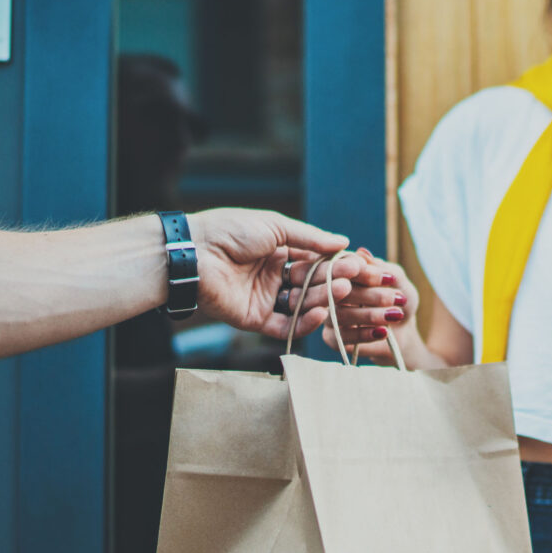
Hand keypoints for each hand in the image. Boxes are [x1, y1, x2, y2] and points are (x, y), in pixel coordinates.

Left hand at [188, 208, 364, 339]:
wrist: (193, 253)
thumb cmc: (229, 231)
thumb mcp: (274, 226)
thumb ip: (309, 237)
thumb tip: (342, 241)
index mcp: (279, 252)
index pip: (314, 261)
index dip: (335, 264)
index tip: (357, 264)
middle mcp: (275, 277)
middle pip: (311, 284)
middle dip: (333, 282)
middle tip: (353, 280)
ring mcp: (267, 300)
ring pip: (302, 305)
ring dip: (323, 300)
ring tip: (341, 293)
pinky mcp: (256, 320)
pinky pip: (286, 326)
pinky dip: (305, 323)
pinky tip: (321, 313)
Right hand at [322, 248, 419, 363]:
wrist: (404, 330)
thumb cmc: (399, 300)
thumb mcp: (399, 282)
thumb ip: (383, 269)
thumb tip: (362, 254)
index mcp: (344, 271)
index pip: (344, 267)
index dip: (365, 273)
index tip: (389, 278)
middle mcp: (330, 290)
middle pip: (339, 291)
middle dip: (370, 295)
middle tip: (396, 298)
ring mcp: (328, 314)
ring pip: (340, 314)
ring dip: (370, 315)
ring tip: (395, 315)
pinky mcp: (331, 337)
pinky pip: (341, 336)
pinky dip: (364, 334)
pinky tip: (383, 331)